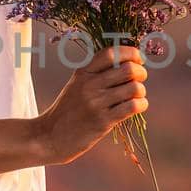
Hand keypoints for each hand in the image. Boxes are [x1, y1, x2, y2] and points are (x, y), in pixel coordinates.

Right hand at [36, 44, 148, 165]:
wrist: (49, 137)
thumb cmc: (67, 111)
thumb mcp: (75, 86)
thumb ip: (95, 73)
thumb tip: (126, 63)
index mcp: (82, 73)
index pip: (111, 53)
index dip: (130, 53)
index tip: (137, 59)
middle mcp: (89, 85)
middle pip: (128, 69)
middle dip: (141, 73)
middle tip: (139, 79)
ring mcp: (96, 103)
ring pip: (134, 88)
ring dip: (141, 92)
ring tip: (135, 97)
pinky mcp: (102, 121)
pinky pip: (133, 106)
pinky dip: (141, 105)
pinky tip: (136, 107)